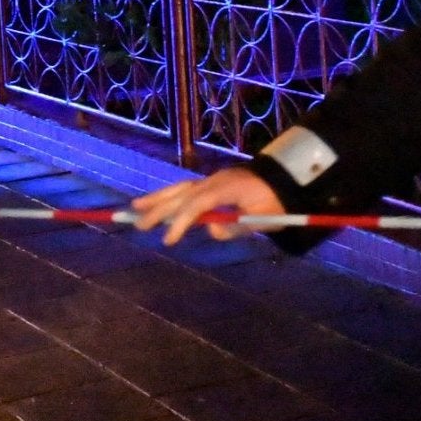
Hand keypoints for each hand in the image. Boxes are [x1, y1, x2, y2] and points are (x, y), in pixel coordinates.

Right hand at [131, 167, 284, 246]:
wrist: (285, 181)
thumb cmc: (276, 202)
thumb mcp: (263, 219)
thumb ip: (237, 226)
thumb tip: (211, 230)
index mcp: (228, 187)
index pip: (198, 204)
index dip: (182, 221)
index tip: (168, 240)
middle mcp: (215, 180)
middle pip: (182, 194)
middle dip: (159, 209)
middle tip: (139, 225)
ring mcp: (212, 180)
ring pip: (180, 188)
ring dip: (157, 198)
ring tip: (135, 208)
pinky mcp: (211, 184)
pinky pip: (185, 189)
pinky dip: (168, 196)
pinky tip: (154, 203)